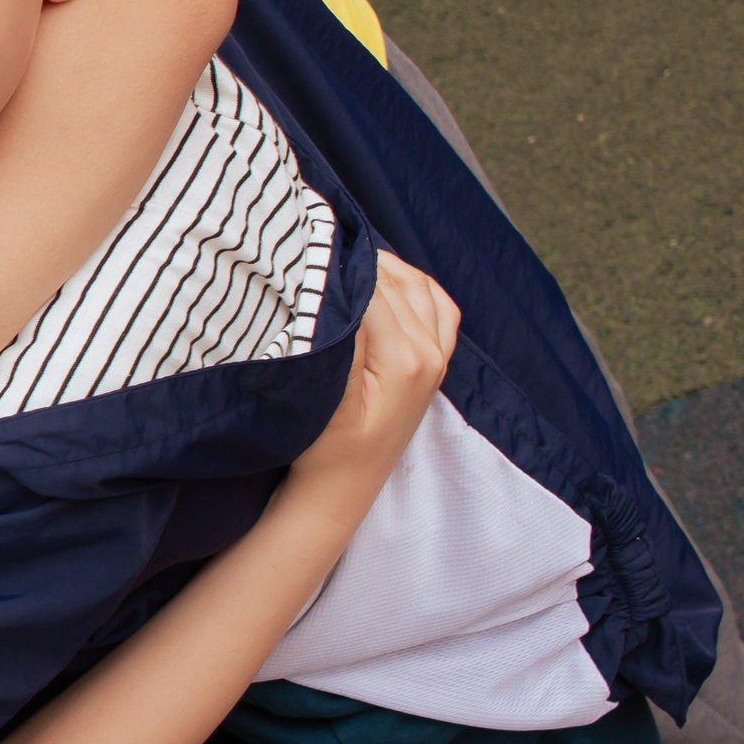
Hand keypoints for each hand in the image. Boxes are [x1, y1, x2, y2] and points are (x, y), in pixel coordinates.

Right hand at [291, 250, 458, 506]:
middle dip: (356, 264)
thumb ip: (342, 336)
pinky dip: (415, 285)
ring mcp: (438, 359)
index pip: (372, 288)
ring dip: (383, 268)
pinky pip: (438, 307)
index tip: (305, 251)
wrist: (338, 492)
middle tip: (316, 250)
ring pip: (416, 287)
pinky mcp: (434, 364)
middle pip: (394, 283)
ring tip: (343, 260)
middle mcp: (431, 354)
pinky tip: (386, 280)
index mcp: (407, 359)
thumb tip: (340, 283)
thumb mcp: (327, 394)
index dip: (337, 266)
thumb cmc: (323, 450)